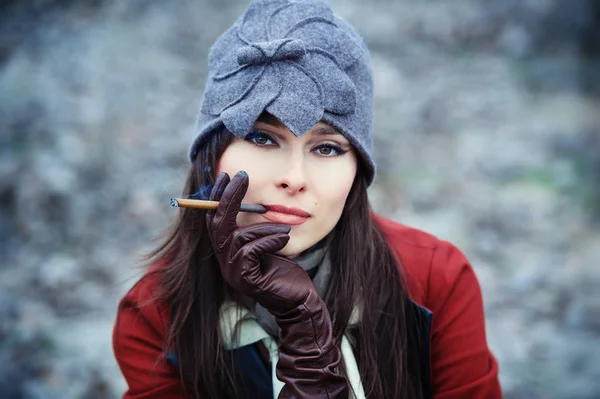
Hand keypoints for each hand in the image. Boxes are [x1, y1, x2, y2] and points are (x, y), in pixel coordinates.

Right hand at [207, 171, 348, 397]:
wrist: (299, 301)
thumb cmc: (285, 272)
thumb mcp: (268, 244)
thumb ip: (255, 228)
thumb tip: (253, 202)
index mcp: (228, 253)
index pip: (214, 221)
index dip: (217, 198)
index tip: (227, 176)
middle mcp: (225, 263)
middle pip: (218, 225)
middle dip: (228, 198)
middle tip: (241, 176)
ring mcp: (233, 273)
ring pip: (239, 237)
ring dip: (263, 228)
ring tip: (284, 230)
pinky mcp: (246, 280)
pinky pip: (251, 250)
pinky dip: (269, 240)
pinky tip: (284, 239)